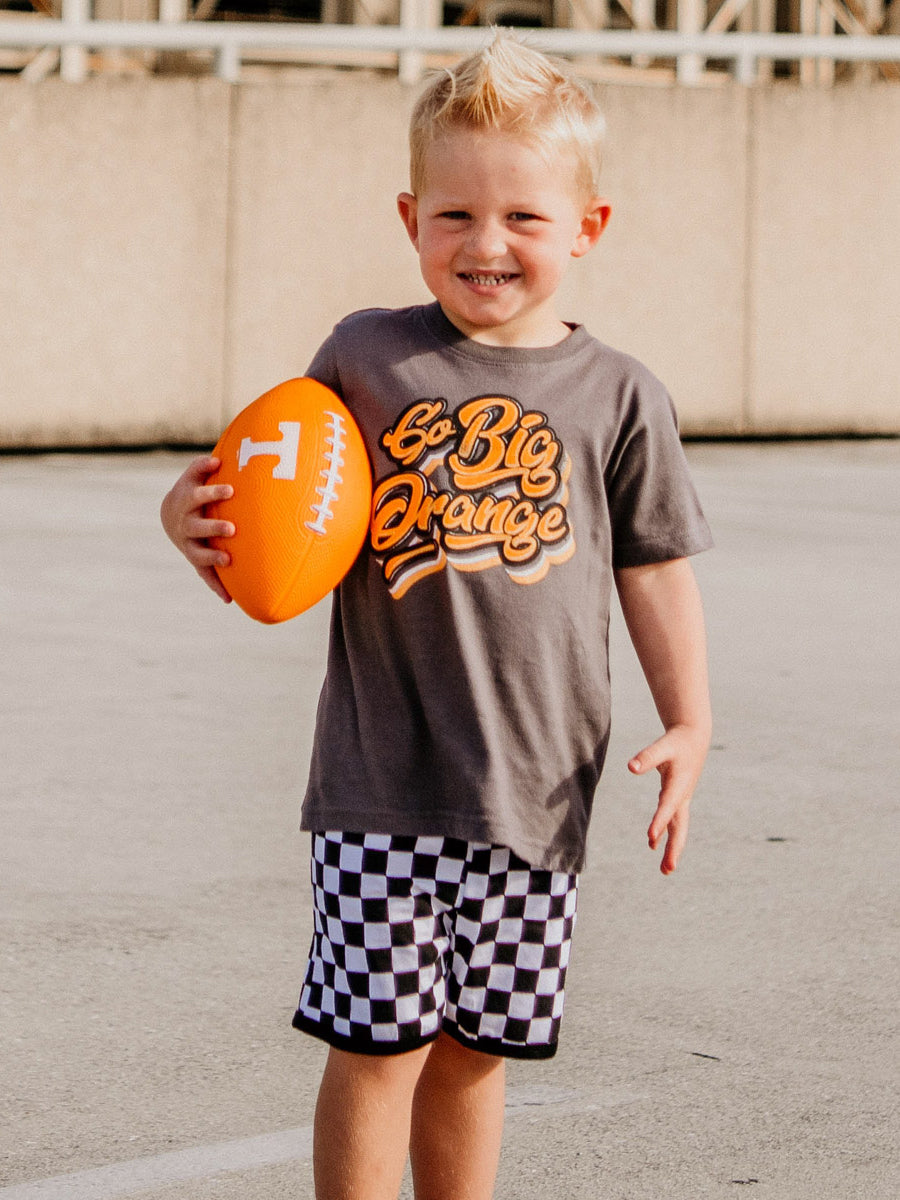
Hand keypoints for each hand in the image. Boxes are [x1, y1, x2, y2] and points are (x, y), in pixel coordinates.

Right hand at [159, 455, 234, 602]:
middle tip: (232, 529)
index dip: (213, 493)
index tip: (230, 490)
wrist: (171, 516)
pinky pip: (205, 576)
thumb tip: (218, 460)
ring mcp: (190, 546)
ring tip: (228, 561)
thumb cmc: (191, 491)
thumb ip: (202, 467)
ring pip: (198, 555)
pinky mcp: (197, 560)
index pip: (198, 497)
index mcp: (186, 503)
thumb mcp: (192, 477)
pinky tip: (229, 599)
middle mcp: (185, 526)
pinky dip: (216, 587)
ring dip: (212, 559)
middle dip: (214, 528)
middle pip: (197, 528)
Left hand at [628, 724, 708, 875]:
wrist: (695, 738)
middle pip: (679, 827)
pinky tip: (653, 845)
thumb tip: (630, 767)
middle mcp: (682, 796)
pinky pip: (672, 821)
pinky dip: (665, 833)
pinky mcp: (677, 798)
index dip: (660, 822)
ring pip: (678, 828)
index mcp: (679, 785)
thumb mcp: (663, 746)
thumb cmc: (677, 742)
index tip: (651, 838)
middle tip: (667, 869)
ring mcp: (681, 799)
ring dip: (672, 847)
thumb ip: (647, 757)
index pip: (667, 806)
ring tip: (665, 870)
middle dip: (674, 848)